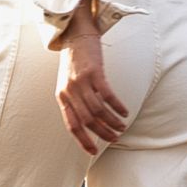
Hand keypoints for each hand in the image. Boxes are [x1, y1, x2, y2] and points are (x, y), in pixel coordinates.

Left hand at [55, 15, 126, 153]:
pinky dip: (117, 106)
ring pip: (98, 110)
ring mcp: (81, 82)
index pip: (72, 125)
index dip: (83, 140)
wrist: (75, 35)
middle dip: (103, 133)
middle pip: (87, 121)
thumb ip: (75, 101)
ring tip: (122, 126)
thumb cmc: (74, 61)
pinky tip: (124, 112)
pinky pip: (107, 95)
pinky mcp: (94, 72)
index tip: (94, 151)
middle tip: (115, 138)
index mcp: (62, 97)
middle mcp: (70, 91)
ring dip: (112, 122)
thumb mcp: (68, 83)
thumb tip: (89, 122)